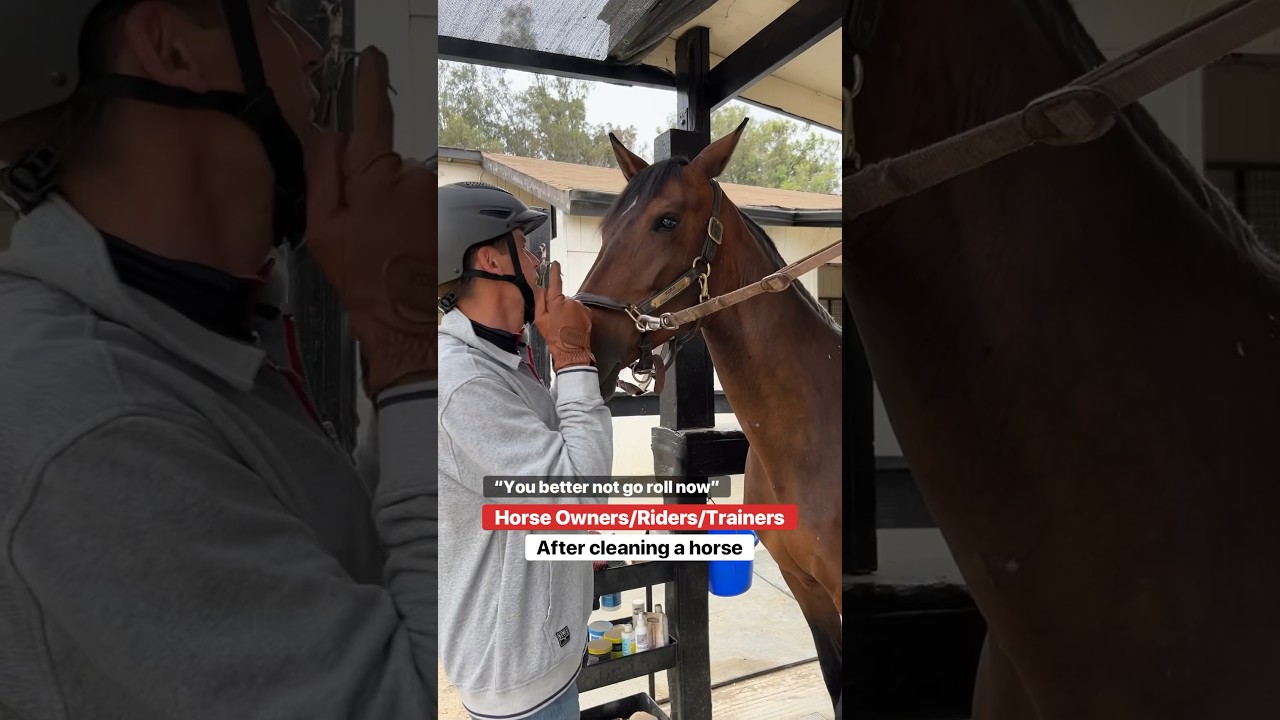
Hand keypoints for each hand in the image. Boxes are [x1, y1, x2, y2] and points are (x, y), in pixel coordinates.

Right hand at [304, 47, 437, 395]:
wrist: (406, 321)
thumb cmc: (361, 278)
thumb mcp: (323, 227)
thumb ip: (323, 170)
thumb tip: (328, 131)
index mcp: (374, 175)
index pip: (373, 115)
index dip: (369, 83)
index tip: (370, 59)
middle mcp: (411, 176)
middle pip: (384, 160)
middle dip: (372, 183)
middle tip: (363, 225)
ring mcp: (435, 195)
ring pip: (404, 184)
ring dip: (394, 206)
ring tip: (386, 243)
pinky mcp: (450, 212)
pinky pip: (422, 203)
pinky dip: (412, 219)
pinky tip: (405, 247)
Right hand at [533, 262, 593, 370]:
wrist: (571, 349)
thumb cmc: (554, 336)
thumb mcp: (540, 319)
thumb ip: (539, 301)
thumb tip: (541, 288)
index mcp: (556, 301)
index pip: (555, 282)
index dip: (554, 272)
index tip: (555, 263)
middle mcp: (570, 301)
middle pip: (562, 298)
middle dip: (559, 306)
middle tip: (556, 319)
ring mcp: (580, 306)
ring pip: (571, 305)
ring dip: (568, 312)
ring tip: (565, 325)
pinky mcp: (587, 312)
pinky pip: (579, 310)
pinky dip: (576, 316)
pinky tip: (573, 325)